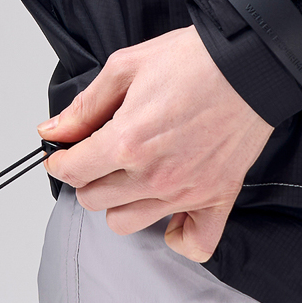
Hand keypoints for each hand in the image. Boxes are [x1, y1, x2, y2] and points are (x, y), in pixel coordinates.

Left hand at [38, 26, 273, 262]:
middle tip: (101, 155)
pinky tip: (169, 212)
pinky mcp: (217, 198)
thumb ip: (85, 106)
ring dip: (121, 201)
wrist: (249, 63)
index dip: (60, 161)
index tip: (64, 155)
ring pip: (126, 223)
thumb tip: (53, 130)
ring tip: (132, 175)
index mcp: (127, 140)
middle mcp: (154, 175)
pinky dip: (178, 235)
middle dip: (88, 177)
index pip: (72, 172)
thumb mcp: (125, 67)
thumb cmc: (193, 59)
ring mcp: (186, 192)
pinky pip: (193, 243)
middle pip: (93, 200)